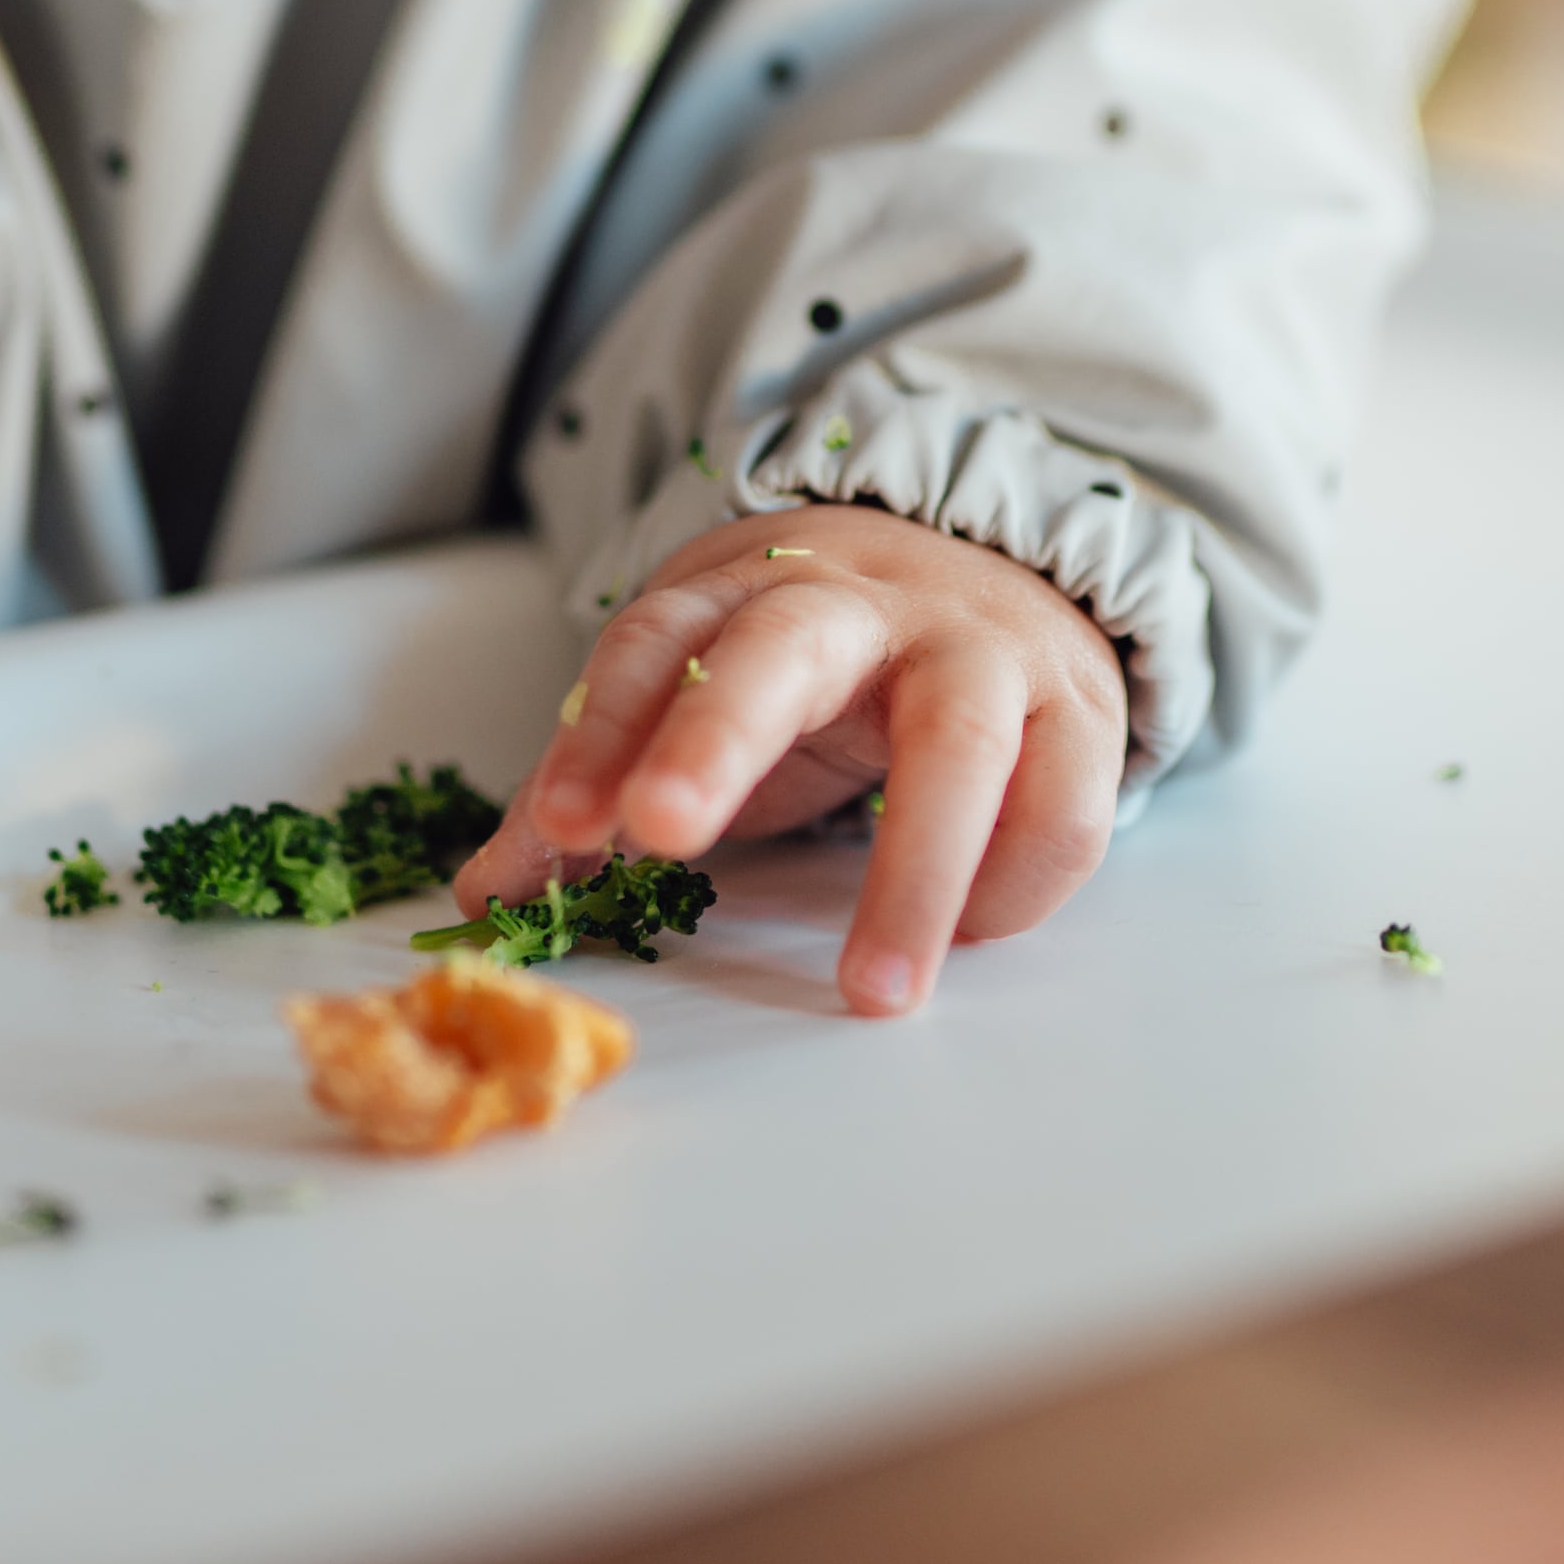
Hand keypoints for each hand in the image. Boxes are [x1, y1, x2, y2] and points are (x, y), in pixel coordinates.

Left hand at [458, 506, 1127, 1017]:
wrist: (999, 571)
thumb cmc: (826, 667)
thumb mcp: (703, 698)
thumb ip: (598, 793)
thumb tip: (484, 899)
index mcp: (748, 591)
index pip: (656, 641)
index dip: (602, 731)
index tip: (566, 833)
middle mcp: (863, 601)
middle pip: (784, 649)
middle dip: (717, 735)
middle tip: (660, 833)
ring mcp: (981, 645)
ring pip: (954, 737)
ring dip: (912, 871)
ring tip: (868, 992)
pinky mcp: (1080, 705)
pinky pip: (1059, 804)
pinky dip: (1013, 887)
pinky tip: (968, 938)